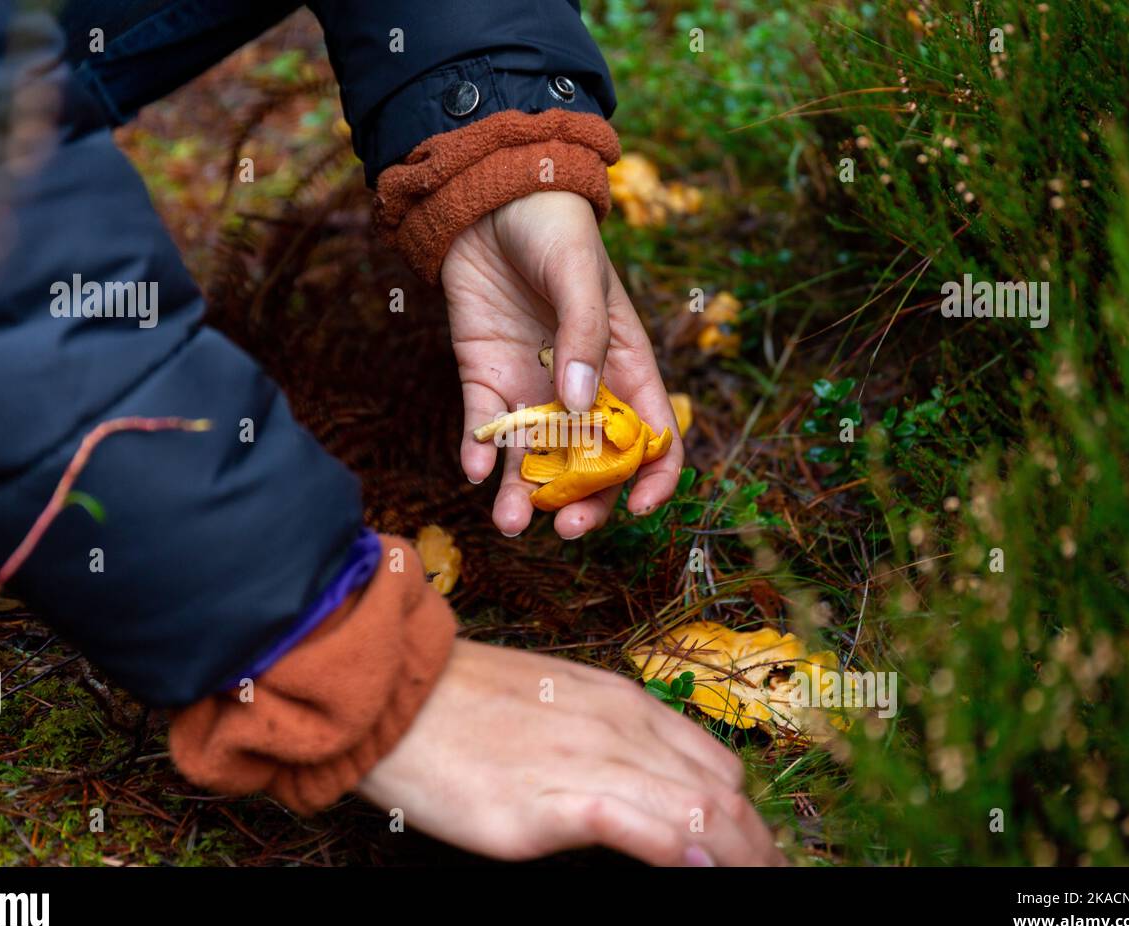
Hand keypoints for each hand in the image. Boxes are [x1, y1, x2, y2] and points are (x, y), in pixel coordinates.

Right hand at [356, 639, 787, 865]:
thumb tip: (648, 788)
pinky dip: (684, 852)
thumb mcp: (558, 705)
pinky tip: (705, 871)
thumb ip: (611, 741)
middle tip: (776, 881)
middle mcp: (623, 727)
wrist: (397, 693)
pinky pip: (642, 826)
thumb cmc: (466, 705)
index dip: (749, 819)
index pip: (718, 766)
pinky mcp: (554, 798)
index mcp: (626, 704)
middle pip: (724, 794)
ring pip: (701, 811)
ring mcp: (592, 760)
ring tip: (762, 887)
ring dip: (742, 857)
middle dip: (760, 847)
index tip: (759, 856)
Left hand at [441, 191, 683, 538]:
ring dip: (525, 495)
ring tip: (510, 521)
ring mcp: (531, 387)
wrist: (487, 196)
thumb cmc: (551, 225)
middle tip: (566, 527)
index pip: (652, 435)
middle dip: (584, 501)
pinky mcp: (484, 378)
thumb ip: (583, 336)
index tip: (641, 508)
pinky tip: (474, 470)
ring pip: (535, 459)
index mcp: (624, 363)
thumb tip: (580, 406)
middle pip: (592, 463)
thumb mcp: (578, 273)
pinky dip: (479, 454)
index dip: (654, 477)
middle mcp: (580, 387)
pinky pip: (485, 429)